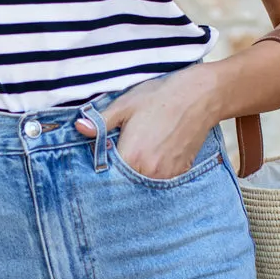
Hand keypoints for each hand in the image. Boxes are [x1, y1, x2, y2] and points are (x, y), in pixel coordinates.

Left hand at [75, 65, 219, 178]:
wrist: (200, 96)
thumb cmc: (160, 97)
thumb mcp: (125, 105)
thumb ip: (101, 122)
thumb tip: (79, 129)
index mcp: (132, 156)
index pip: (106, 173)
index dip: (101, 164)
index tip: (100, 155)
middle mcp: (149, 172)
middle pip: (124, 181)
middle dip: (117, 170)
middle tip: (118, 152)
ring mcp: (166, 175)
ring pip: (141, 182)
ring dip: (135, 172)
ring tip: (139, 149)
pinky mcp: (179, 173)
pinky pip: (158, 180)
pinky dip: (151, 171)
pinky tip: (152, 153)